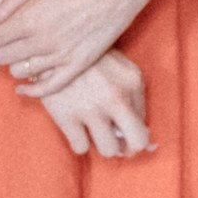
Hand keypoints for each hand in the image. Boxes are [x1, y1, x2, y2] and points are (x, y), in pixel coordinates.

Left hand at [0, 0, 157, 97]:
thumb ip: (11, 3)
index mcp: (29, 17)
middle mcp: (42, 39)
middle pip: (2, 57)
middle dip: (1, 49)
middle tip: (9, 42)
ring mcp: (61, 54)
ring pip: (21, 72)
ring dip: (16, 64)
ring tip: (23, 55)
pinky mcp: (79, 64)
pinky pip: (48, 87)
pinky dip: (32, 90)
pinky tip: (24, 87)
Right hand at [34, 49, 151, 157]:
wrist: (51, 47)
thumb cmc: (89, 60)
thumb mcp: (119, 68)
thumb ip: (133, 96)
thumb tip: (146, 136)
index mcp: (132, 81)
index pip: (145, 124)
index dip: (135, 134)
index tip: (125, 134)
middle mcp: (116, 97)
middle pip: (137, 143)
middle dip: (128, 148)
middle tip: (117, 142)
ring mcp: (91, 108)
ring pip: (109, 150)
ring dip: (102, 144)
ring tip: (93, 131)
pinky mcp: (66, 116)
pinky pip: (81, 148)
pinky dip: (79, 141)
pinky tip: (76, 128)